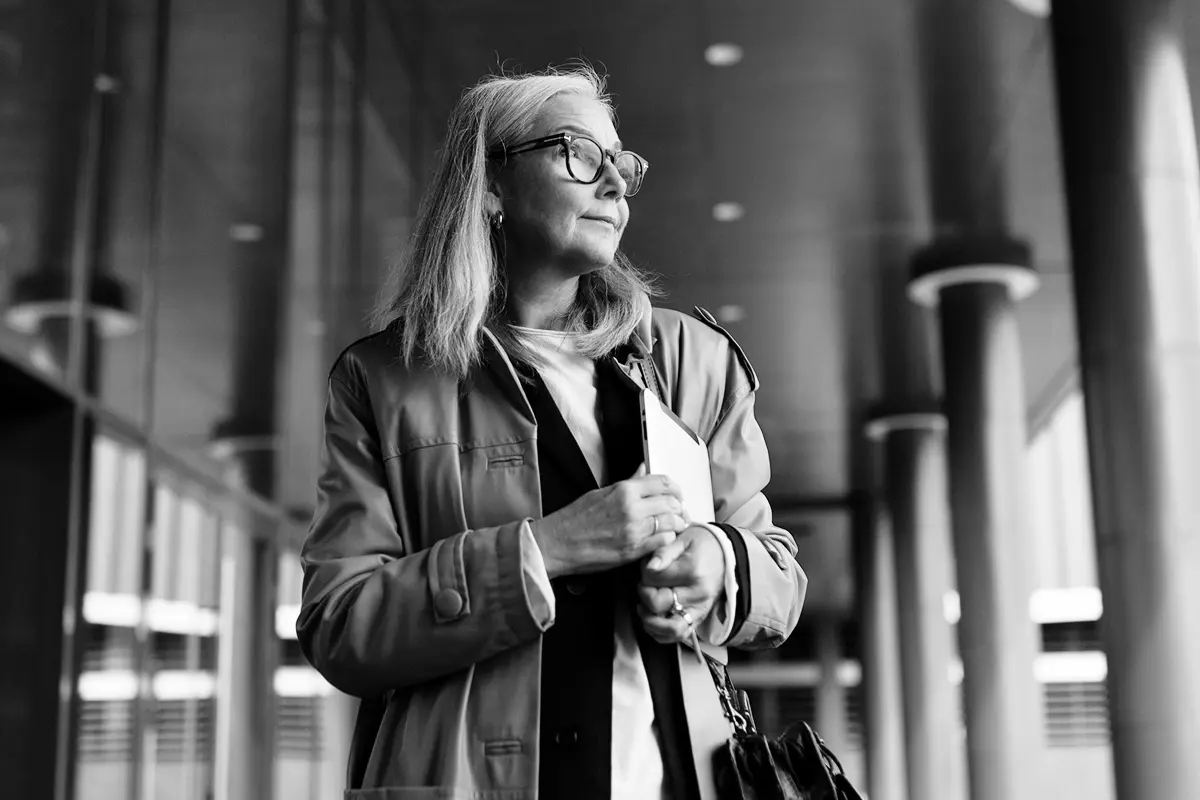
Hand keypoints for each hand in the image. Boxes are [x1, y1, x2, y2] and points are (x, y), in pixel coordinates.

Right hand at [530, 470, 688, 578]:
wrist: (558, 543)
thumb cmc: (574, 519)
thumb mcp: (602, 492)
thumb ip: (628, 482)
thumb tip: (643, 469)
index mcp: (624, 490)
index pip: (663, 482)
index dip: (675, 489)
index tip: (676, 495)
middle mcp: (632, 508)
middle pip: (672, 502)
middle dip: (678, 507)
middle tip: (677, 513)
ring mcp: (634, 530)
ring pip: (672, 522)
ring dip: (676, 525)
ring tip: (672, 527)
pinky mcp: (633, 550)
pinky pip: (663, 542)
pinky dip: (667, 540)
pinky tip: (661, 540)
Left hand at [636, 525, 725, 644]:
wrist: (725, 554)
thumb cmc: (703, 544)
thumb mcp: (683, 538)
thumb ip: (663, 552)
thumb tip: (649, 567)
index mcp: (692, 572)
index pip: (653, 579)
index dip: (643, 572)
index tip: (647, 565)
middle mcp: (698, 595)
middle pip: (657, 604)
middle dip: (643, 594)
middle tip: (645, 584)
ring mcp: (700, 610)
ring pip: (670, 629)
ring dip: (650, 621)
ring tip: (644, 607)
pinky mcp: (699, 619)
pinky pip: (679, 636)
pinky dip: (661, 633)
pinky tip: (653, 620)